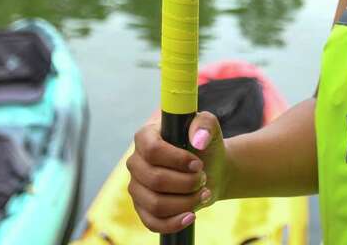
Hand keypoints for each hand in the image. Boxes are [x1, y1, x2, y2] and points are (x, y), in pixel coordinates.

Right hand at [126, 112, 226, 233]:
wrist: (210, 169)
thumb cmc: (205, 146)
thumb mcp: (209, 128)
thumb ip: (205, 123)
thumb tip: (198, 139)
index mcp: (145, 137)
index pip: (152, 150)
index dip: (177, 160)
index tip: (198, 164)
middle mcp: (136, 162)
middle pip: (155, 179)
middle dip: (187, 183)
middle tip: (203, 178)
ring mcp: (137, 187)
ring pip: (155, 204)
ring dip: (186, 202)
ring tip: (203, 194)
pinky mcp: (142, 208)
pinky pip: (152, 222)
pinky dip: (174, 222)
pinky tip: (191, 216)